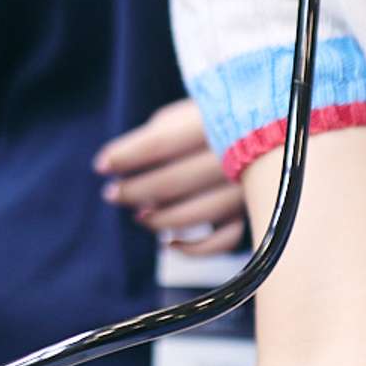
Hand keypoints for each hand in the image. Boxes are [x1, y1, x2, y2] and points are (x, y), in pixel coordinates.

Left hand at [92, 99, 246, 255]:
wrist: (266, 127)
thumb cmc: (209, 121)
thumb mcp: (180, 117)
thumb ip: (148, 138)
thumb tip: (109, 165)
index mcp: (213, 123)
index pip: (158, 144)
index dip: (125, 157)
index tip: (99, 166)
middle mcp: (234, 155)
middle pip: (172, 182)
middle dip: (134, 191)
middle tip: (111, 194)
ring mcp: (245, 186)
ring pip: (195, 215)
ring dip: (158, 221)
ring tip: (138, 215)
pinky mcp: (252, 210)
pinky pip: (224, 241)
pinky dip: (194, 248)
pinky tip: (169, 242)